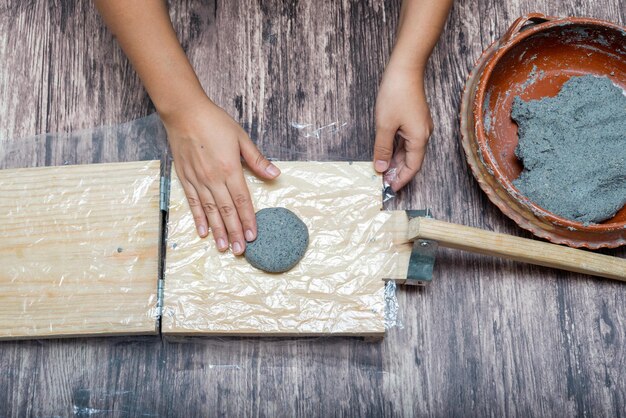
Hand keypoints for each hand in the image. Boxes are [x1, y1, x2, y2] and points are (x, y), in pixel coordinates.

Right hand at [163, 99, 279, 254]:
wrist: (184, 113)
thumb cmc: (214, 122)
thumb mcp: (241, 138)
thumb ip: (257, 159)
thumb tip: (275, 174)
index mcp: (230, 169)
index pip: (242, 200)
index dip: (248, 219)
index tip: (254, 236)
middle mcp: (213, 179)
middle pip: (226, 211)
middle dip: (235, 232)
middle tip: (240, 251)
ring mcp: (198, 180)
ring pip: (210, 211)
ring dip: (218, 231)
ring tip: (223, 248)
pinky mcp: (185, 179)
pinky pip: (194, 203)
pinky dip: (199, 219)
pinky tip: (203, 232)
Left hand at [373, 65, 433, 191]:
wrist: (405, 69)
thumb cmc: (396, 94)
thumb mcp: (385, 125)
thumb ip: (383, 148)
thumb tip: (381, 168)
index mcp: (419, 138)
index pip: (412, 167)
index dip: (401, 179)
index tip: (389, 188)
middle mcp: (423, 134)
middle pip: (411, 160)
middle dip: (398, 172)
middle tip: (383, 182)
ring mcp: (419, 127)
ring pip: (408, 151)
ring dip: (396, 161)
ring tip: (382, 171)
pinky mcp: (414, 120)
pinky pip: (407, 141)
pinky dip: (397, 149)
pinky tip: (386, 153)